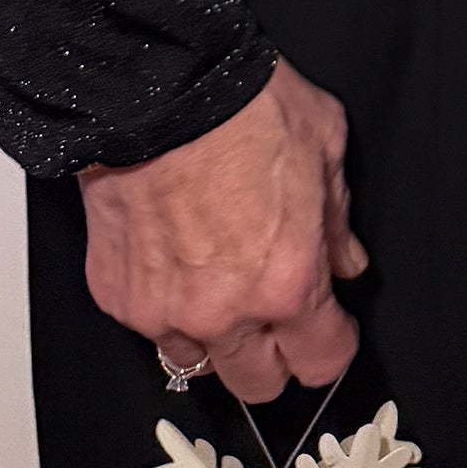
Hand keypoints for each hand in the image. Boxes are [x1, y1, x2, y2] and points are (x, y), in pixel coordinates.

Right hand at [82, 58, 366, 403]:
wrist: (159, 82)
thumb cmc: (243, 105)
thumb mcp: (324, 145)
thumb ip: (338, 219)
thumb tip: (347, 261)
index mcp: (287, 282)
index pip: (321, 361)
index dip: (332, 340)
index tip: (330, 324)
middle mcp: (225, 313)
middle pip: (259, 385)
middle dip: (275, 355)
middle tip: (275, 314)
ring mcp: (165, 312)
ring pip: (199, 363)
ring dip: (214, 336)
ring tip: (218, 280)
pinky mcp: (119, 298)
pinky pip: (150, 326)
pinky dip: (165, 303)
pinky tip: (174, 255)